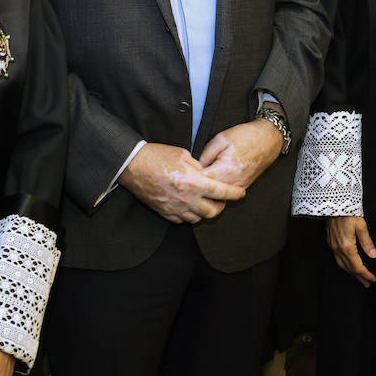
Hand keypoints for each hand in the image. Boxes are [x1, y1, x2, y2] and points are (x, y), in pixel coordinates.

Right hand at [119, 141, 246, 223]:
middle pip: (213, 212)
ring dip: (204, 211)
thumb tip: (206, 173)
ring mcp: (176, 208)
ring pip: (198, 218)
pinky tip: (188, 205)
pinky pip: (182, 220)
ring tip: (204, 202)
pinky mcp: (165, 212)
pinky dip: (188, 214)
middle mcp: (188, 199)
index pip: (222, 192)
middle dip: (220, 206)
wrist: (134, 166)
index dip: (235, 194)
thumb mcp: (184, 155)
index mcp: (195, 183)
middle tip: (221, 199)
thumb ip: (199, 167)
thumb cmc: (158, 156)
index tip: (241, 193)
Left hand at [199, 118, 283, 189]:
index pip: (200, 182)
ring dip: (210, 187)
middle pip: (208, 192)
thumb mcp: (220, 139)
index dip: (191, 177)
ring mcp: (239, 187)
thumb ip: (205, 155)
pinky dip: (220, 187)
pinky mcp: (243, 187)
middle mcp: (232, 183)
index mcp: (224, 171)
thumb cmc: (248, 137)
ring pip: (218, 195)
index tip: (187, 172)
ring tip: (205, 175)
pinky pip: (227, 192)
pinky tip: (217, 177)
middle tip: (193, 176)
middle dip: (199, 184)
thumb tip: (196, 166)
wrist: (268, 138)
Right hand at [326, 215, 375, 286]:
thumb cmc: (348, 213)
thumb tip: (373, 255)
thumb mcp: (361, 226)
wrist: (333, 203)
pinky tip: (348, 265)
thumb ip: (367, 242)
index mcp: (346, 247)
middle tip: (367, 283)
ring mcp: (332, 246)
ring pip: (342, 265)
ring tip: (359, 277)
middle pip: (349, 268)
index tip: (373, 279)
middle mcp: (337, 249)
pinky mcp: (330, 242)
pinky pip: (337, 259)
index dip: (365, 274)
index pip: (357, 266)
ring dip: (351, 273)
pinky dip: (344, 265)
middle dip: (359, 277)